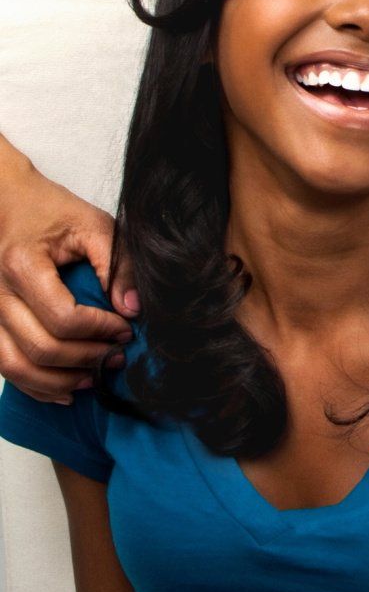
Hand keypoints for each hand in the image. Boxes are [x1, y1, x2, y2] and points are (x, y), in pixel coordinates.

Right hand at [0, 162, 132, 401]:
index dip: (100, 330)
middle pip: (40, 348)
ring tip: (95, 377)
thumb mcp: (94, 225)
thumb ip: (118, 266)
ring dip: (59, 381)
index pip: (62, 318)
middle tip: (117, 354)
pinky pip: (3, 367)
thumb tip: (133, 310)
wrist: (7, 203)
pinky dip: (34, 385)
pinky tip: (65, 388)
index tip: (125, 329)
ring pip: (15, 367)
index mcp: (22, 266)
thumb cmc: (52, 212)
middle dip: (86, 358)